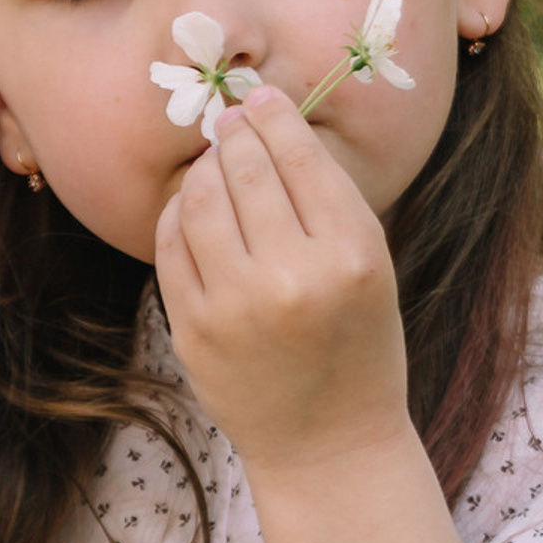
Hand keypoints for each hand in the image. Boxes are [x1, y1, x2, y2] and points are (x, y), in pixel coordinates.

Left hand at [153, 84, 407, 476]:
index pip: (300, 158)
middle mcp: (293, 277)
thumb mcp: (371, 268)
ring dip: (204, 170)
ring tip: (216, 164)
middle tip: (231, 120)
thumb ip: (326, 200)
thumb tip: (263, 120)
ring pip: (201, 200)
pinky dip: (178, 214)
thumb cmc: (359, 346)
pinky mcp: (193, 329)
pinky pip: (171, 245)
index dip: (275, 117)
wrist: (328, 444)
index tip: (261, 98)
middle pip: (247, 170)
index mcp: (351, 256)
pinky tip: (193, 208)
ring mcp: (236, 306)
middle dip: (236, 134)